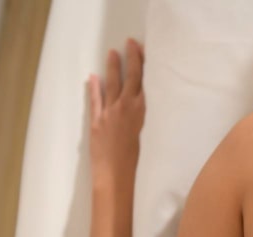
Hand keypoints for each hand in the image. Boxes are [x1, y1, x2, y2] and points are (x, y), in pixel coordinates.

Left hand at [88, 38, 145, 189]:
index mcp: (142, 112)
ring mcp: (109, 114)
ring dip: (112, 68)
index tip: (143, 50)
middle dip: (130, 59)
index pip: (143, 82)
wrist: (116, 178)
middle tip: (130, 42)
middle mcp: (125, 109)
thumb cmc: (141, 166)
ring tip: (112, 52)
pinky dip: (95, 88)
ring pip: (112, 85)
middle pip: (129, 78)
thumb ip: (153, 122)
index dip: (142, 64)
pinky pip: (96, 101)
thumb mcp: (154, 140)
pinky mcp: (97, 122)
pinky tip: (93, 78)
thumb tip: (159, 110)